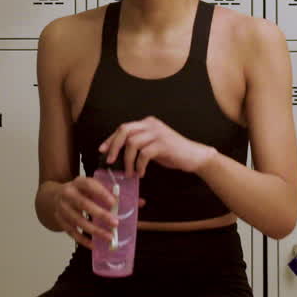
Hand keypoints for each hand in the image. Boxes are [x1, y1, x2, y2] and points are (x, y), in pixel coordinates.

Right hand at [53, 176, 145, 249]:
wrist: (54, 196)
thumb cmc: (81, 192)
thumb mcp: (94, 187)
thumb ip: (115, 194)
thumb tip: (141, 203)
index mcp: (79, 182)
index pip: (90, 185)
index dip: (102, 193)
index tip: (114, 202)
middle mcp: (68, 193)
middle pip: (83, 204)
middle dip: (100, 214)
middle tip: (115, 223)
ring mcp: (62, 208)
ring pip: (77, 220)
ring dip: (94, 230)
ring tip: (109, 237)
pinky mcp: (59, 220)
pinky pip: (71, 232)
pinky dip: (83, 240)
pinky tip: (94, 245)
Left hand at [99, 116, 217, 176]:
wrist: (194, 156)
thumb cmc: (172, 153)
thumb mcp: (153, 145)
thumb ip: (139, 144)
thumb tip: (118, 154)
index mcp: (147, 123)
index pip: (123, 128)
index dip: (111, 139)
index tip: (102, 150)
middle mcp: (151, 124)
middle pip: (124, 130)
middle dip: (114, 146)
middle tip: (110, 161)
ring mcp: (157, 133)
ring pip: (132, 143)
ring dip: (127, 161)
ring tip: (129, 173)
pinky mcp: (163, 144)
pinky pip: (144, 154)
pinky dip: (139, 165)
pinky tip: (141, 173)